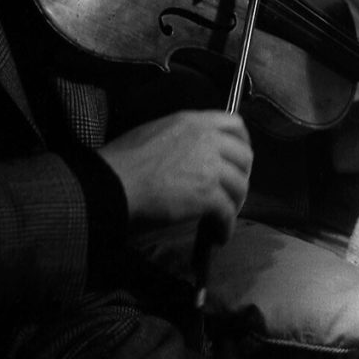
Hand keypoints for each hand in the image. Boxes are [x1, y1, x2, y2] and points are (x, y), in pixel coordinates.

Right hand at [98, 110, 252, 239]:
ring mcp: (211, 167)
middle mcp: (207, 139)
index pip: (234, 123)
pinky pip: (228, 212)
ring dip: (235, 204)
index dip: (242, 142)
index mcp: (193, 121)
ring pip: (240, 186)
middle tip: (231, 192)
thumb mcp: (154, 132)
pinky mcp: (209, 194)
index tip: (238, 158)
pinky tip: (219, 236)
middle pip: (244, 156)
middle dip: (241, 176)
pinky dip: (226, 227)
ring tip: (223, 218)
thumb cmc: (122, 161)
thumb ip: (180, 138)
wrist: (113, 183)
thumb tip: (188, 152)